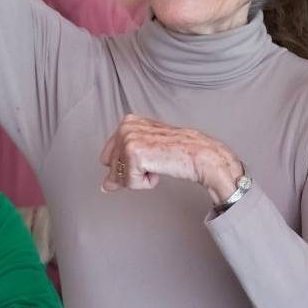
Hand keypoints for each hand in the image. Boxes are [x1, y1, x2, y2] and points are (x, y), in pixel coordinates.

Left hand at [99, 113, 244, 203]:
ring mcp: (128, 139)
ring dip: (141, 178)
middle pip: (112, 168)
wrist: (202, 155)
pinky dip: (146, 183)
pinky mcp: (134, 154)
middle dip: (132, 173)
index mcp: (129, 121)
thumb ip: (124, 164)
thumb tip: (105, 186)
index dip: (126, 166)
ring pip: (119, 177)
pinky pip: (130, 183)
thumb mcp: (148, 152)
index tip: (149, 160)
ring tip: (160, 164)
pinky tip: (160, 170)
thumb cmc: (181, 152)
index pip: (108, 157)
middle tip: (157, 162)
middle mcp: (126, 127)